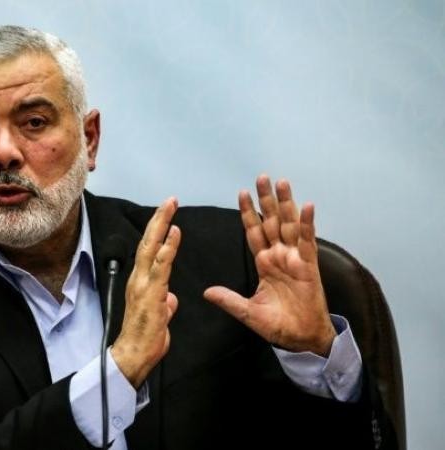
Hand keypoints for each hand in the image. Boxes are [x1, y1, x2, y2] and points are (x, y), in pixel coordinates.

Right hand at [112, 197, 180, 387]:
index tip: (167, 215)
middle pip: (148, 242)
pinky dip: (167, 248)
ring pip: (151, 248)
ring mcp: (143, 285)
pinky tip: (174, 234)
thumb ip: (164, 304)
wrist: (133, 356)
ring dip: (161, 225)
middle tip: (169, 200)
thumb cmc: (145, 339)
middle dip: (159, 219)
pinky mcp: (150, 293)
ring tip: (170, 207)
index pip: (149, 251)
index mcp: (141, 284)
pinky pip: (160, 266)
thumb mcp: (160, 317)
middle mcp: (138, 279)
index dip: (158, 232)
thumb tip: (170, 299)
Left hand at [204, 175, 335, 355]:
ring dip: (286, 204)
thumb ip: (229, 300)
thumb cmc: (278, 326)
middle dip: (266, 200)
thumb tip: (207, 292)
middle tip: (261, 177)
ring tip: (281, 183)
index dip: (248, 213)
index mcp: (264, 263)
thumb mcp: (248, 312)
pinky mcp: (309, 266)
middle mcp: (279, 256)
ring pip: (289, 225)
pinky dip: (307, 224)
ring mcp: (295, 259)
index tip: (241, 193)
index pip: (254, 232)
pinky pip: (307, 242)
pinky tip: (306, 207)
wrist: (301, 340)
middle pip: (271, 221)